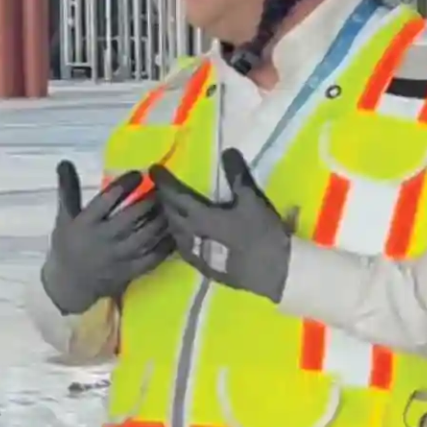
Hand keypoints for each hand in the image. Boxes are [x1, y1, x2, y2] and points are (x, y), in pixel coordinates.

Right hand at [39, 160, 174, 313]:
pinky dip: (165, 245)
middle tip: (161, 189)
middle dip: (148, 201)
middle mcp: (103, 239)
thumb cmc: (67, 245)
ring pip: (145, 236)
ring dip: (159, 220)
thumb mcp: (64, 217)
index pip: (107, 200)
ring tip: (169, 207)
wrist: (70, 284)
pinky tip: (173, 233)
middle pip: (130, 217)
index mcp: (85, 224)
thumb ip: (68, 190)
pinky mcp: (130, 271)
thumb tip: (65, 161)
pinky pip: (152, 257)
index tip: (139, 174)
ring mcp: (118, 257)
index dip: (125, 185)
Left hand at [147, 149, 298, 303]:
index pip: (174, 194)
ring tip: (170, 207)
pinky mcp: (203, 267)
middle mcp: (190, 235)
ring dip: (169, 216)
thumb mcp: (252, 200)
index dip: (163, 180)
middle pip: (170, 212)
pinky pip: (182, 246)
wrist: (272, 276)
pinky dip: (178, 234)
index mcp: (199, 216)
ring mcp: (194, 254)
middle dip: (164, 198)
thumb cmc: (262, 235)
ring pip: (174, 231)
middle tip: (162, 187)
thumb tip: (227, 150)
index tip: (153, 169)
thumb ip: (237, 174)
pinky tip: (184, 233)